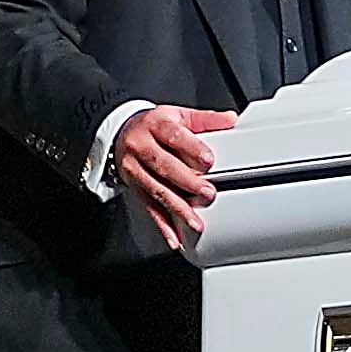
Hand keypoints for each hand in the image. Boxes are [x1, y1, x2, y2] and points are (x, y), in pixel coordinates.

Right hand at [112, 101, 233, 247]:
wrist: (120, 133)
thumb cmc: (153, 126)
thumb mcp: (177, 115)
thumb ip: (205, 119)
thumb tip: (230, 119)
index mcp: (156, 125)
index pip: (173, 136)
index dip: (191, 148)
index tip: (208, 160)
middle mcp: (142, 147)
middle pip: (164, 166)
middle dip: (187, 181)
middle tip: (207, 193)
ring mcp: (135, 169)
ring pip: (157, 190)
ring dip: (177, 208)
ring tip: (194, 220)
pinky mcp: (134, 187)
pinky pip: (148, 208)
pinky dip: (162, 225)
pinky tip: (174, 236)